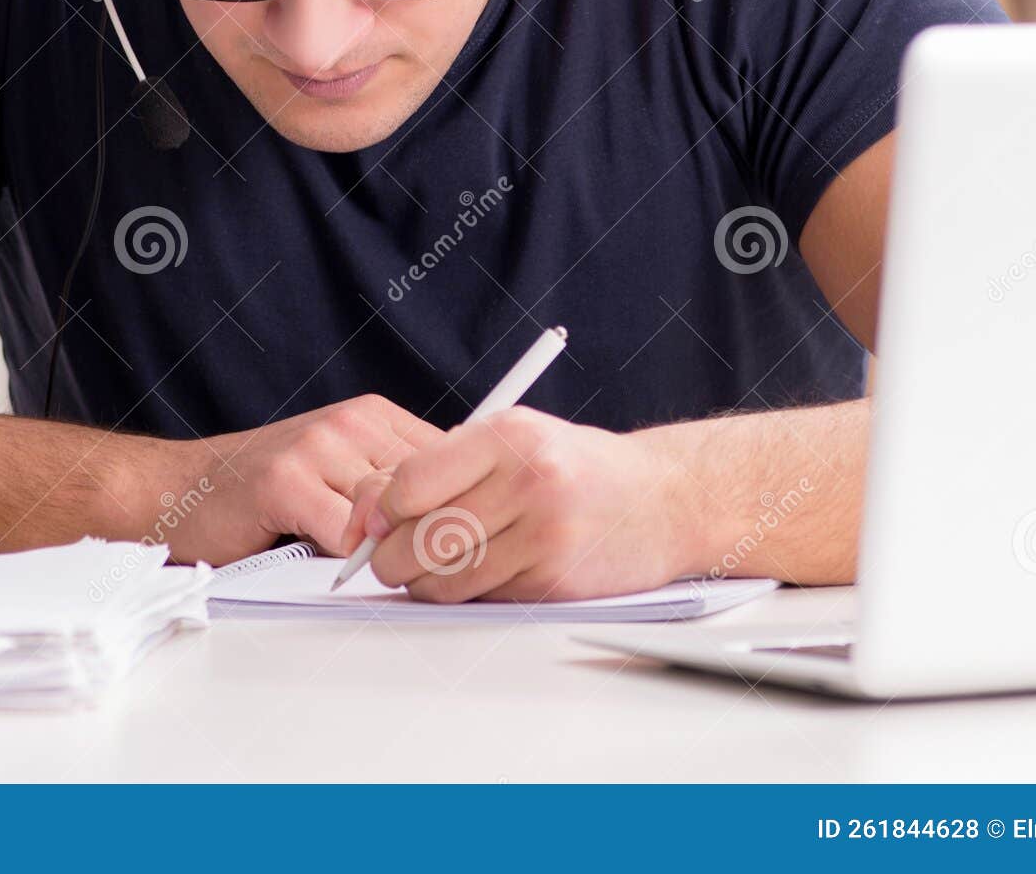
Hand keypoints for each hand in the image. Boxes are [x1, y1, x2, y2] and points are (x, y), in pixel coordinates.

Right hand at [168, 395, 444, 566]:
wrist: (179, 491)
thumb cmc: (262, 493)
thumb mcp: (340, 475)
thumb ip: (391, 489)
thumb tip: (462, 527)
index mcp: (372, 415)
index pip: (451, 459)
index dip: (460, 507)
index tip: (457, 545)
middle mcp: (351, 421)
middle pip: (430, 485)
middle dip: (430, 535)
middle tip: (423, 571)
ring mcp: (317, 446)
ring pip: (392, 510)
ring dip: (389, 551)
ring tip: (377, 571)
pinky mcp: (286, 480)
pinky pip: (347, 533)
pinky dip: (349, 562)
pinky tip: (333, 567)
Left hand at [341, 408, 693, 602]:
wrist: (664, 500)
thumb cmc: (574, 468)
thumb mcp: (513, 440)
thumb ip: (443, 466)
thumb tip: (370, 511)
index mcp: (507, 436)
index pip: (410, 482)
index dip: (381, 510)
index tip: (377, 522)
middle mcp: (528, 482)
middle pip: (420, 537)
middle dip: (392, 556)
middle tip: (391, 558)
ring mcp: (545, 536)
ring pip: (445, 579)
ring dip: (425, 584)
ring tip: (432, 569)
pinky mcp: (557, 583)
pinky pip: (483, 600)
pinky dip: (467, 598)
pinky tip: (478, 577)